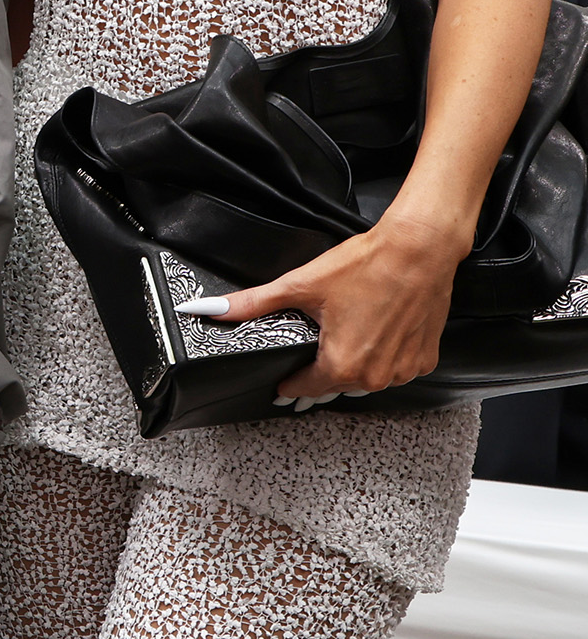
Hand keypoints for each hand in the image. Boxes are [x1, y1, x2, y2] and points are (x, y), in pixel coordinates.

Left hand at [206, 208, 465, 407]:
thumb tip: (215, 309)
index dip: (289, 385)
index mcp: (341, 365)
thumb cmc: (367, 266)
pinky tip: (376, 335)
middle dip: (321, 372)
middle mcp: (374, 376)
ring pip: (368, 378)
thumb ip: (254, 303)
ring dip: (355, 365)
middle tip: (312, 359)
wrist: (418, 250)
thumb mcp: (301, 284)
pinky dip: (385, 356)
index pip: (305, 388)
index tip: (283, 386)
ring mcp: (402, 370)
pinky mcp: (423, 358)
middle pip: (337, 384)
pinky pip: (396, 367)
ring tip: (344, 342)